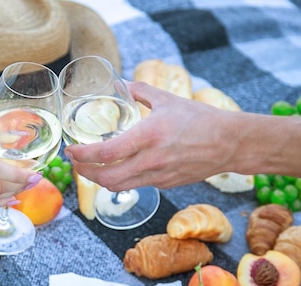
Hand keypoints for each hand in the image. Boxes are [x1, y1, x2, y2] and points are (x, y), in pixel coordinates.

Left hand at [65, 82, 235, 190]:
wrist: (230, 143)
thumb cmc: (200, 118)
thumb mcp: (167, 99)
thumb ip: (140, 91)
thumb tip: (119, 82)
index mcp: (148, 136)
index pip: (105, 153)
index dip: (82, 156)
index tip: (71, 151)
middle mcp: (150, 160)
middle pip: (106, 178)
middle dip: (84, 173)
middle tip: (76, 163)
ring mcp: (158, 176)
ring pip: (118, 187)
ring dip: (100, 180)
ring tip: (91, 168)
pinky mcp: (165, 184)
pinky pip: (136, 185)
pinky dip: (122, 179)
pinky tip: (119, 168)